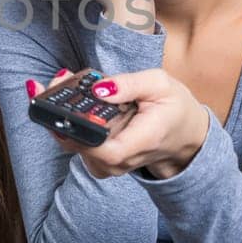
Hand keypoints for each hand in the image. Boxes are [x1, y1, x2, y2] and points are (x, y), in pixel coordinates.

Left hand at [27, 68, 208, 179]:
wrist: (183, 133)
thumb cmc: (173, 108)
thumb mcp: (160, 85)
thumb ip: (130, 85)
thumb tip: (98, 89)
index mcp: (139, 142)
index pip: (102, 150)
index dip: (76, 131)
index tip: (59, 105)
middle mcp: (120, 160)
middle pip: (78, 145)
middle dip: (60, 111)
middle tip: (57, 79)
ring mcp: (108, 163)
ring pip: (72, 144)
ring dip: (60, 114)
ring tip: (61, 82)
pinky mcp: (99, 158)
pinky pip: (76, 142)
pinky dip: (67, 120)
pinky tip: (66, 98)